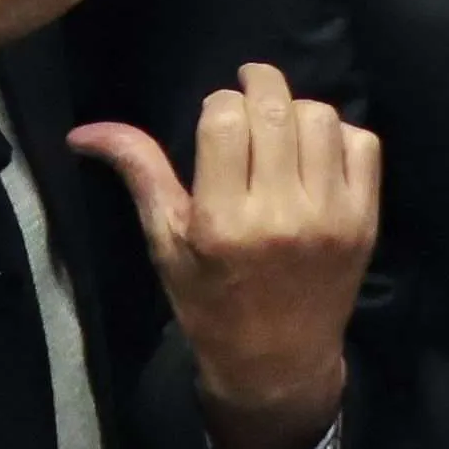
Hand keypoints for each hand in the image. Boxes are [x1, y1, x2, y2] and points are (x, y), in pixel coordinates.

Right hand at [71, 63, 380, 448]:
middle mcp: (279, 214)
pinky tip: (316, 149)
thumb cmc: (210, 302)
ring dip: (298, 109)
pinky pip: (364, 145)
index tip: (214, 118)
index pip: (224, 119)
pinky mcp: (365, 222)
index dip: (217, 104)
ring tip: (282, 124)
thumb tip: (83, 131)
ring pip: (321, 118)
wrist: (277, 364)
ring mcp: (330, 217)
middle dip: (258, 84)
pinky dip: (341, 134)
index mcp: (222, 221)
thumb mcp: (165, 243)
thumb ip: (139, 173)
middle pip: (275, 109)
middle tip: (248, 90)